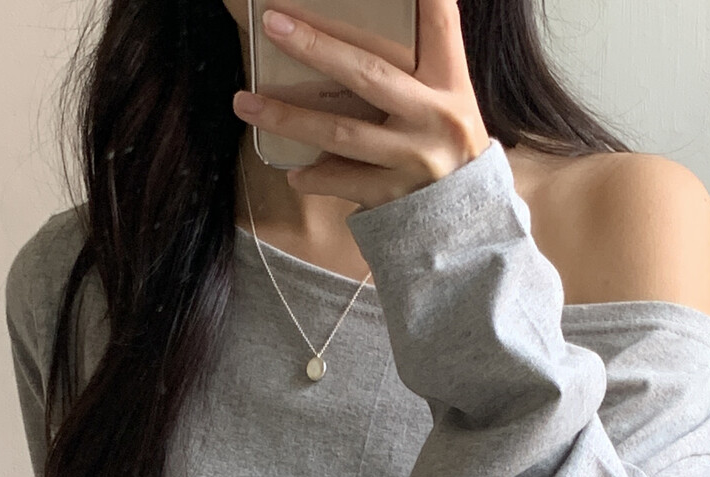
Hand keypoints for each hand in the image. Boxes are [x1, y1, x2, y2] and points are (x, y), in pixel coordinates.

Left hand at [233, 0, 489, 210]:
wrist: (465, 219)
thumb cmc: (446, 145)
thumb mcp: (450, 98)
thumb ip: (423, 61)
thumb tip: (374, 26)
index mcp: (449, 82)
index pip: (440, 24)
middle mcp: (433, 116)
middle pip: (367, 74)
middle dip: (316, 47)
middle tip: (273, 24)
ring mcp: (412, 158)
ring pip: (341, 132)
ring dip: (289, 117)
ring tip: (244, 103)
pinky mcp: (394, 195)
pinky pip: (344, 182)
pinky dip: (315, 177)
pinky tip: (293, 172)